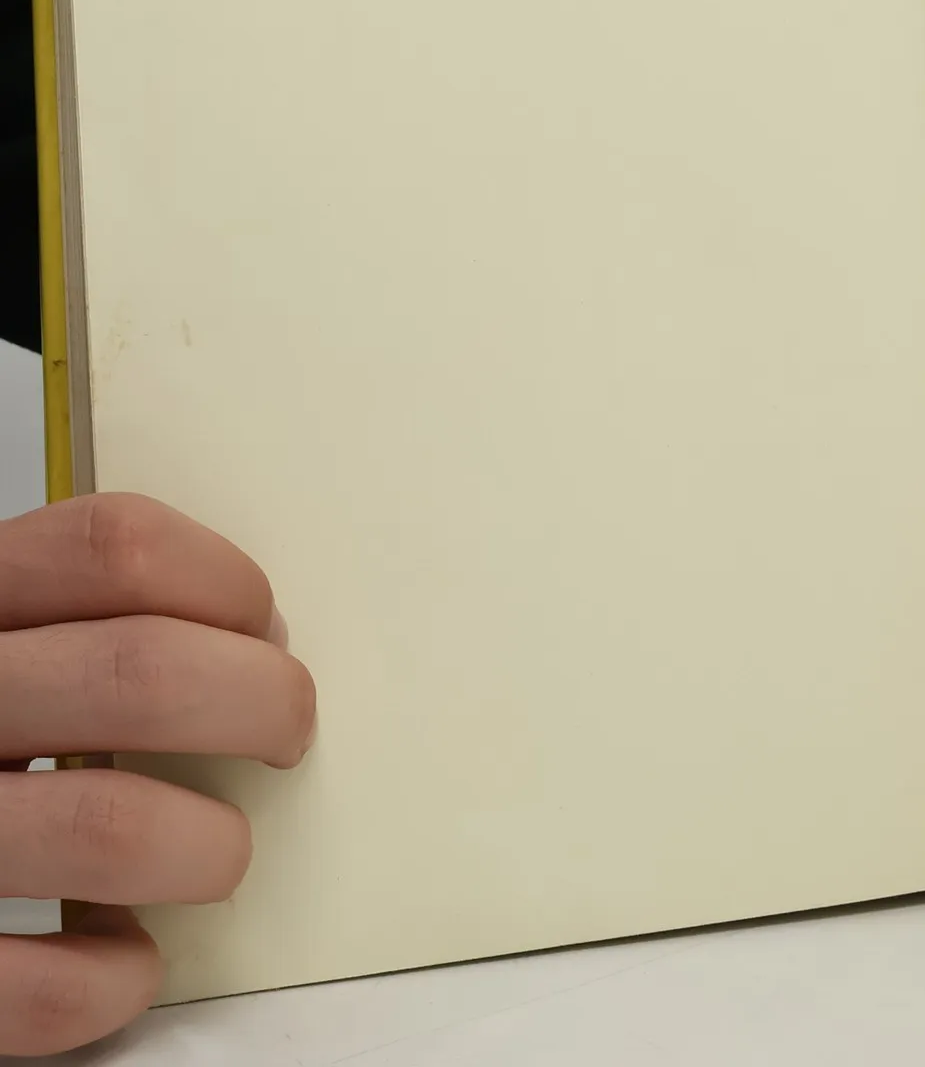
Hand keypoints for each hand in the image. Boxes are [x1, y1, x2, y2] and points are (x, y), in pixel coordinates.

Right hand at [0, 494, 314, 1054]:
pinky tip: (123, 959)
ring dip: (204, 848)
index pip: (114, 546)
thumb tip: (261, 645)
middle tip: (283, 735)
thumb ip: (89, 624)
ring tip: (213, 854)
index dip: (224, 581)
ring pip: (108, 826)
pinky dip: (110, 981)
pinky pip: (33, 986)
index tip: (264, 629)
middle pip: (140, 672)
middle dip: (259, 704)